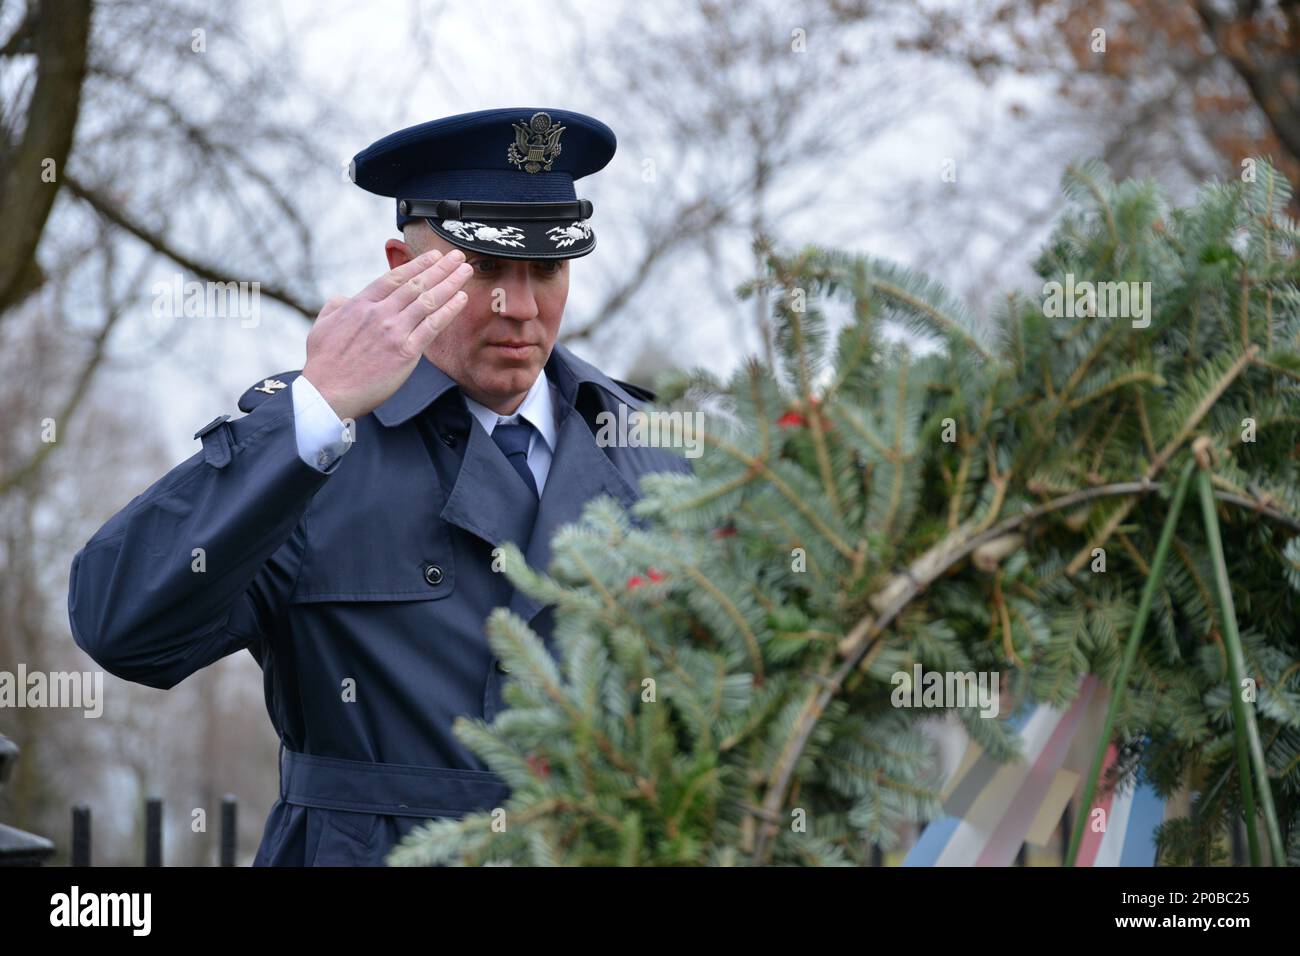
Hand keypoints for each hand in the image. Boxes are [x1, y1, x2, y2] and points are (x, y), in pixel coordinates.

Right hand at [302, 249, 471, 421]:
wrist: (327, 393)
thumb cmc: (323, 364)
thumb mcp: (322, 325)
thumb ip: (336, 306)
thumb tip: (344, 298)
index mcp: (360, 304)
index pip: (395, 277)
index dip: (418, 264)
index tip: (434, 255)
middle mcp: (380, 313)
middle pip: (416, 284)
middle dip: (441, 268)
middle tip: (459, 256)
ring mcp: (394, 332)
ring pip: (428, 301)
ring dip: (450, 283)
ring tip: (466, 271)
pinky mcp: (406, 353)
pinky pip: (433, 326)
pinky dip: (449, 310)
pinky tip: (461, 298)